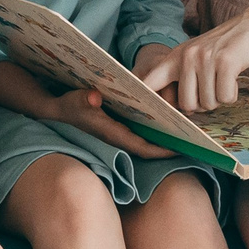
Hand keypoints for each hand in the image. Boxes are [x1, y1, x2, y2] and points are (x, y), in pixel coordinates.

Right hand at [45, 87, 172, 158]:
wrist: (57, 109)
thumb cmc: (67, 105)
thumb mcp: (74, 99)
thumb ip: (83, 98)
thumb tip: (94, 97)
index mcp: (112, 133)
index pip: (142, 148)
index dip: (162, 151)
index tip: (181, 148)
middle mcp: (118, 136)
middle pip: (149, 146)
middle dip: (168, 144)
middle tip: (191, 136)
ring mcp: (118, 132)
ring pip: (146, 139)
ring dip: (163, 135)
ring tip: (184, 126)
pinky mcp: (117, 126)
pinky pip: (141, 131)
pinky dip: (153, 127)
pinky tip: (165, 116)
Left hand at [140, 10, 248, 111]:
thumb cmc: (228, 46)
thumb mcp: (199, 54)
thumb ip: (185, 75)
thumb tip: (181, 108)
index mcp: (176, 57)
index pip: (150, 81)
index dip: (143, 98)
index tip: (136, 112)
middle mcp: (187, 57)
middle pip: (187, 105)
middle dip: (203, 104)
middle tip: (213, 89)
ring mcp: (205, 59)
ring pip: (208, 103)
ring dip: (220, 98)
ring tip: (225, 79)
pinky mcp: (225, 63)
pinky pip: (225, 97)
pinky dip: (232, 94)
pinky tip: (235, 78)